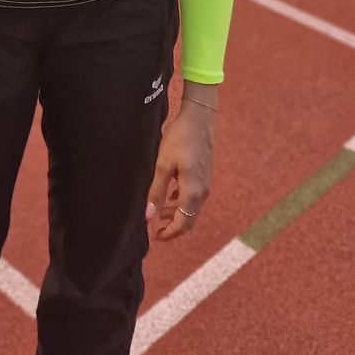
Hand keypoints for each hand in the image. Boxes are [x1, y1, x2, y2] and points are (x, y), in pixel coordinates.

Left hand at [145, 100, 214, 240]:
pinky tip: (171, 194)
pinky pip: (195, 197)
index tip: (155, 236)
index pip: (183, 224)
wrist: (199, 118)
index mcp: (193, 192)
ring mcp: (206, 183)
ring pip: (192, 208)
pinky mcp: (205, 175)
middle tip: (156, 228)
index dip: (169, 233)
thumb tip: (148, 217)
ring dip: (177, 213)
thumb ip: (156, 192)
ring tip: (160, 211)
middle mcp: (203, 192)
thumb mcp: (163, 165)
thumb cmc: (180, 139)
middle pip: (190, 219)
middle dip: (173, 226)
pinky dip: (183, 201)